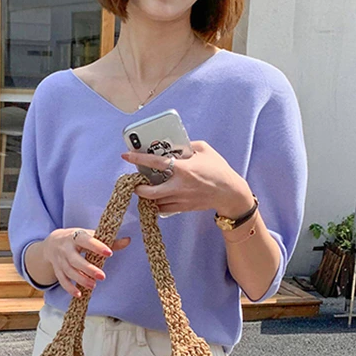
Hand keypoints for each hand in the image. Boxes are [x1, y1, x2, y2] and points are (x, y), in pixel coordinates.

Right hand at [43, 227, 131, 297]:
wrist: (53, 242)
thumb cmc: (77, 239)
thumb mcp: (89, 235)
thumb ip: (108, 241)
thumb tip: (127, 241)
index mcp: (75, 236)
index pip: (86, 241)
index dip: (97, 247)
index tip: (109, 253)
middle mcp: (65, 248)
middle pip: (75, 260)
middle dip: (89, 269)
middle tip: (103, 277)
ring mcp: (60, 260)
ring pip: (69, 272)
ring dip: (81, 280)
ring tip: (94, 285)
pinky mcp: (57, 270)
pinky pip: (62, 280)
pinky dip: (70, 288)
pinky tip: (79, 294)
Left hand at [120, 140, 255, 218]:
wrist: (229, 193)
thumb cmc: (218, 170)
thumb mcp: (205, 150)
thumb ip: (188, 146)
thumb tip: (175, 146)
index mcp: (183, 169)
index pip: (155, 163)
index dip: (138, 159)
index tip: (126, 155)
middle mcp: (179, 186)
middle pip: (149, 192)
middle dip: (138, 189)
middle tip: (135, 183)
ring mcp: (180, 199)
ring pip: (155, 202)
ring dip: (147, 197)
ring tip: (146, 189)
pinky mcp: (183, 208)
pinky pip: (163, 210)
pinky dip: (157, 205)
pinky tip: (157, 198)